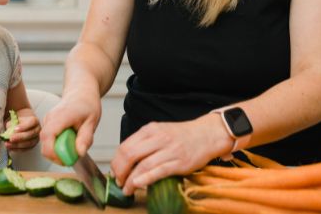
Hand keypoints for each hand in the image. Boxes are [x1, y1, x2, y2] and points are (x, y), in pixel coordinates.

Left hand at [4, 108, 40, 150]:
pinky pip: (25, 149)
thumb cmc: (18, 123)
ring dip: (17, 144)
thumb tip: (9, 132)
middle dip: (20, 137)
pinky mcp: (32, 146)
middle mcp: (37, 130)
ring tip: (8, 144)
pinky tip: (10, 148)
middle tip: (11, 138)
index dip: (24, 126)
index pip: (32, 122)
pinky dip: (17, 149)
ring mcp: (36, 139)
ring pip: (28, 143)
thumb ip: (12, 124)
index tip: (14, 129)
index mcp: (34, 121)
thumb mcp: (14, 121)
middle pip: (31, 134)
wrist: (21, 127)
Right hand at [39, 88, 101, 162]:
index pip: (48, 138)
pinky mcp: (47, 125)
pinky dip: (58, 146)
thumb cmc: (87, 104)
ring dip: (59, 151)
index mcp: (60, 117)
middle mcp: (49, 119)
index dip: (54, 153)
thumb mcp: (92, 121)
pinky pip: (49, 141)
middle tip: (74, 155)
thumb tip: (80, 153)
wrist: (81, 92)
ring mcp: (47, 122)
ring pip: (46, 145)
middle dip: (58, 156)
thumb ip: (85, 138)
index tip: (67, 160)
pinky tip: (70, 140)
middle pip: (45, 145)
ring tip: (74, 143)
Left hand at [110, 114, 231, 195]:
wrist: (206, 135)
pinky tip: (137, 185)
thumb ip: (144, 142)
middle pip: (130, 155)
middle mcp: (158, 138)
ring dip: (130, 180)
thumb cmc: (181, 135)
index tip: (114, 171)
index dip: (116, 161)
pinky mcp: (179, 163)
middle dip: (120, 171)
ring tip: (126, 189)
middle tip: (118, 182)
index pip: (125, 146)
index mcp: (150, 130)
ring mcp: (169, 150)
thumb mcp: (160, 131)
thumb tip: (125, 159)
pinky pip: (158, 171)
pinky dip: (145, 179)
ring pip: (143, 165)